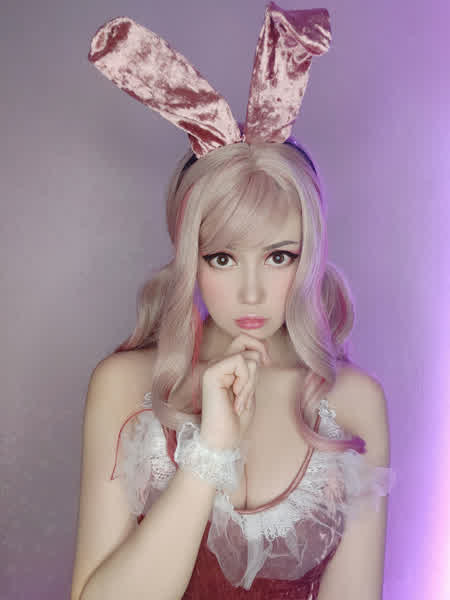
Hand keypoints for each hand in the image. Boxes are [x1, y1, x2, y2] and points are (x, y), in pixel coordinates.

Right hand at [200, 333, 271, 449]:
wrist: (224, 439)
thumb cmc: (237, 420)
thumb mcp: (250, 387)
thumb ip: (253, 368)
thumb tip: (260, 352)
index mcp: (226, 366)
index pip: (244, 339)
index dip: (260, 346)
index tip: (267, 363)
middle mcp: (218, 363)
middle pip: (244, 338)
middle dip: (259, 360)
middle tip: (252, 387)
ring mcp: (213, 366)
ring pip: (248, 356)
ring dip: (252, 381)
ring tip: (241, 399)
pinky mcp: (211, 372)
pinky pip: (239, 362)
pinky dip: (245, 381)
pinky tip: (236, 398)